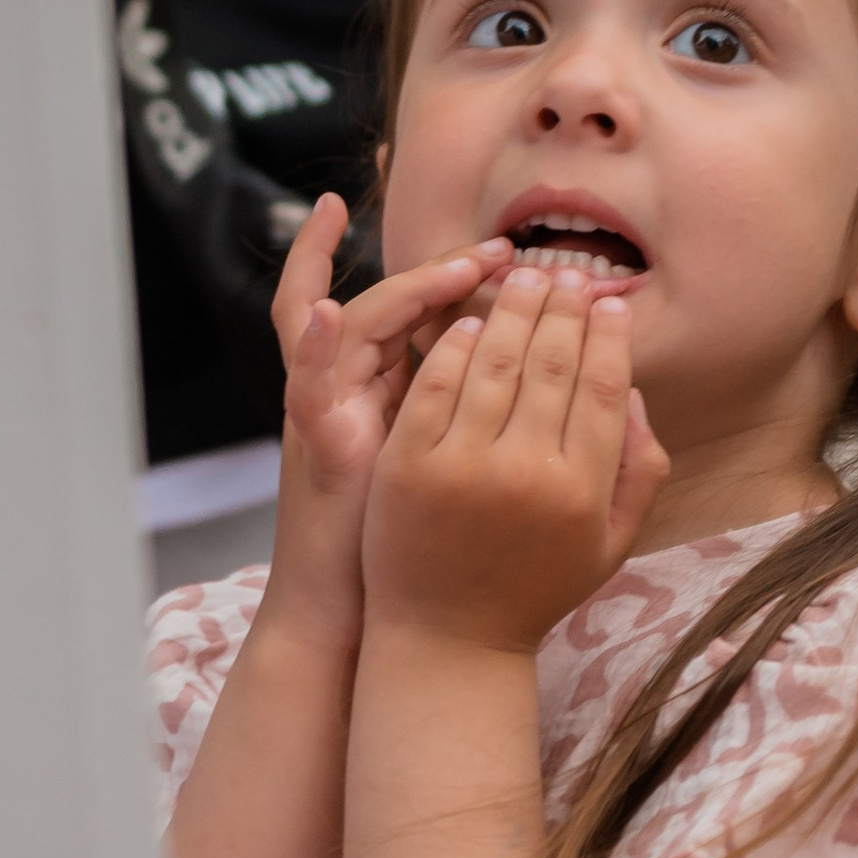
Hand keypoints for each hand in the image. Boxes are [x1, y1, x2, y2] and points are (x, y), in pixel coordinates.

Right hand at [259, 195, 514, 646]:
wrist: (360, 610)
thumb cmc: (419, 545)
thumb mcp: (454, 464)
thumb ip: (491, 415)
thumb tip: (552, 373)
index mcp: (390, 387)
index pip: (428, 311)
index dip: (471, 278)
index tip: (525, 259)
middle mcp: (354, 384)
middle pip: (393, 299)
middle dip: (447, 267)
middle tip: (505, 247)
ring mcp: (328, 407)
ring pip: (354, 321)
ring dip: (406, 289)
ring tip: (463, 267)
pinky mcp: (313, 444)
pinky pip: (305, 381)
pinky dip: (314, 344)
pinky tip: (330, 313)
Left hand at [363, 265, 668, 658]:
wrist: (447, 642)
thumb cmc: (533, 591)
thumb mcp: (609, 545)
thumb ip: (639, 472)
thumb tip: (634, 392)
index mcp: (583, 490)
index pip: (604, 388)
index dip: (609, 337)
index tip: (610, 302)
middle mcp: (528, 473)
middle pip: (552, 364)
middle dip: (563, 307)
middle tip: (568, 273)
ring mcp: (463, 467)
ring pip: (496, 364)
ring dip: (513, 311)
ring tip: (522, 278)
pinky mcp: (408, 466)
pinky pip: (436, 386)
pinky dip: (456, 347)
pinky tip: (470, 322)